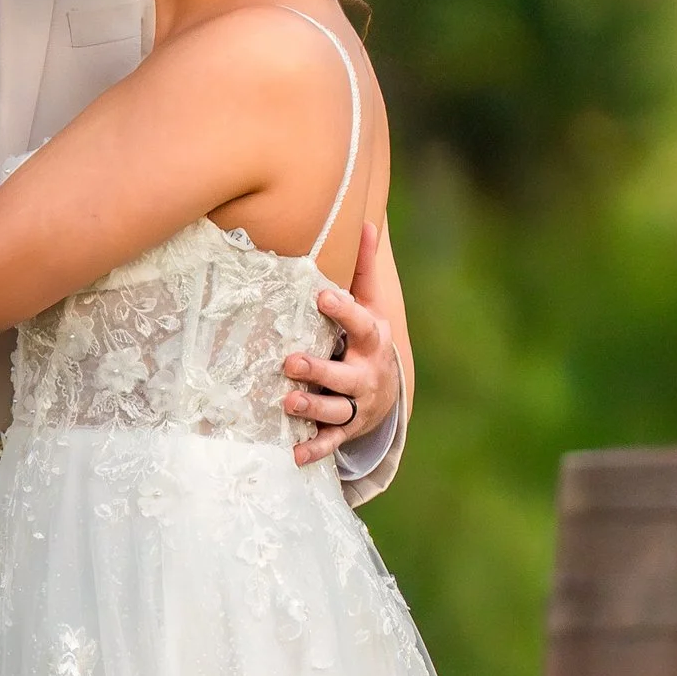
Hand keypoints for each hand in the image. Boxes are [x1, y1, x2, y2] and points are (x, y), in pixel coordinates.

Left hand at [283, 219, 403, 466]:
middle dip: (320, 369)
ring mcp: (357, 404)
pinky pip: (331, 442)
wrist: (388, 392)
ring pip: (337, 410)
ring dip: (313, 408)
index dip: (343, 311)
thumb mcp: (372, 305)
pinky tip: (294, 455)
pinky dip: (314, 450)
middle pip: (346, 374)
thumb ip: (365, 269)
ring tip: (289, 402)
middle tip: (291, 362)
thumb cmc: (368, 339)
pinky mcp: (347, 429)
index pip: (361, 324)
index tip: (322, 296)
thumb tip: (366, 221)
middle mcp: (367, 374)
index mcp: (373, 341)